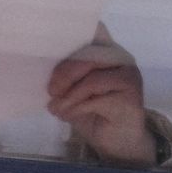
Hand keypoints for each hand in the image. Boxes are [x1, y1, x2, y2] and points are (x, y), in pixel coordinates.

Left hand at [47, 23, 157, 166]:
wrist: (118, 142)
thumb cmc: (94, 112)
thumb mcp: (74, 90)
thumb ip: (66, 76)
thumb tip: (40, 67)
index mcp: (107, 50)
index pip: (94, 30)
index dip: (75, 29)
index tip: (51, 38)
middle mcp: (122, 59)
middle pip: (88, 56)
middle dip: (64, 73)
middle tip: (51, 91)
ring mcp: (129, 77)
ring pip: (91, 79)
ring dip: (69, 96)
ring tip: (56, 108)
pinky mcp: (131, 99)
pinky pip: (96, 100)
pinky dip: (77, 108)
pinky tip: (67, 115)